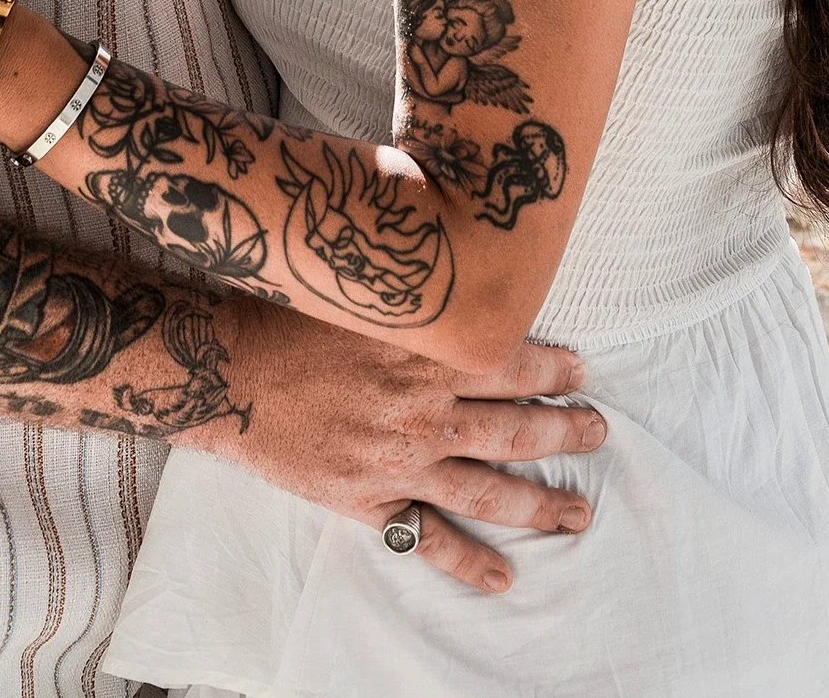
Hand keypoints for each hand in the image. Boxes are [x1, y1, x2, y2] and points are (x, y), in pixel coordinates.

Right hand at [216, 302, 602, 594]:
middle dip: (564, 431)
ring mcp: (400, 463)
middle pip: (514, 428)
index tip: (581, 372)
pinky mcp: (370, 502)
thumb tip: (456, 252)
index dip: (553, 369)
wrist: (230, 370)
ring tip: (577, 513)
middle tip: (598, 432)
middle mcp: (424, 411)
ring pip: (487, 489)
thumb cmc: (290, 315)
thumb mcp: (362, 283)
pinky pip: (429, 539)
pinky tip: (503, 577)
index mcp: (426, 352)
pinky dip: (469, 561)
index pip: (512, 363)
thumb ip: (414, 285)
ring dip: (538, 503)